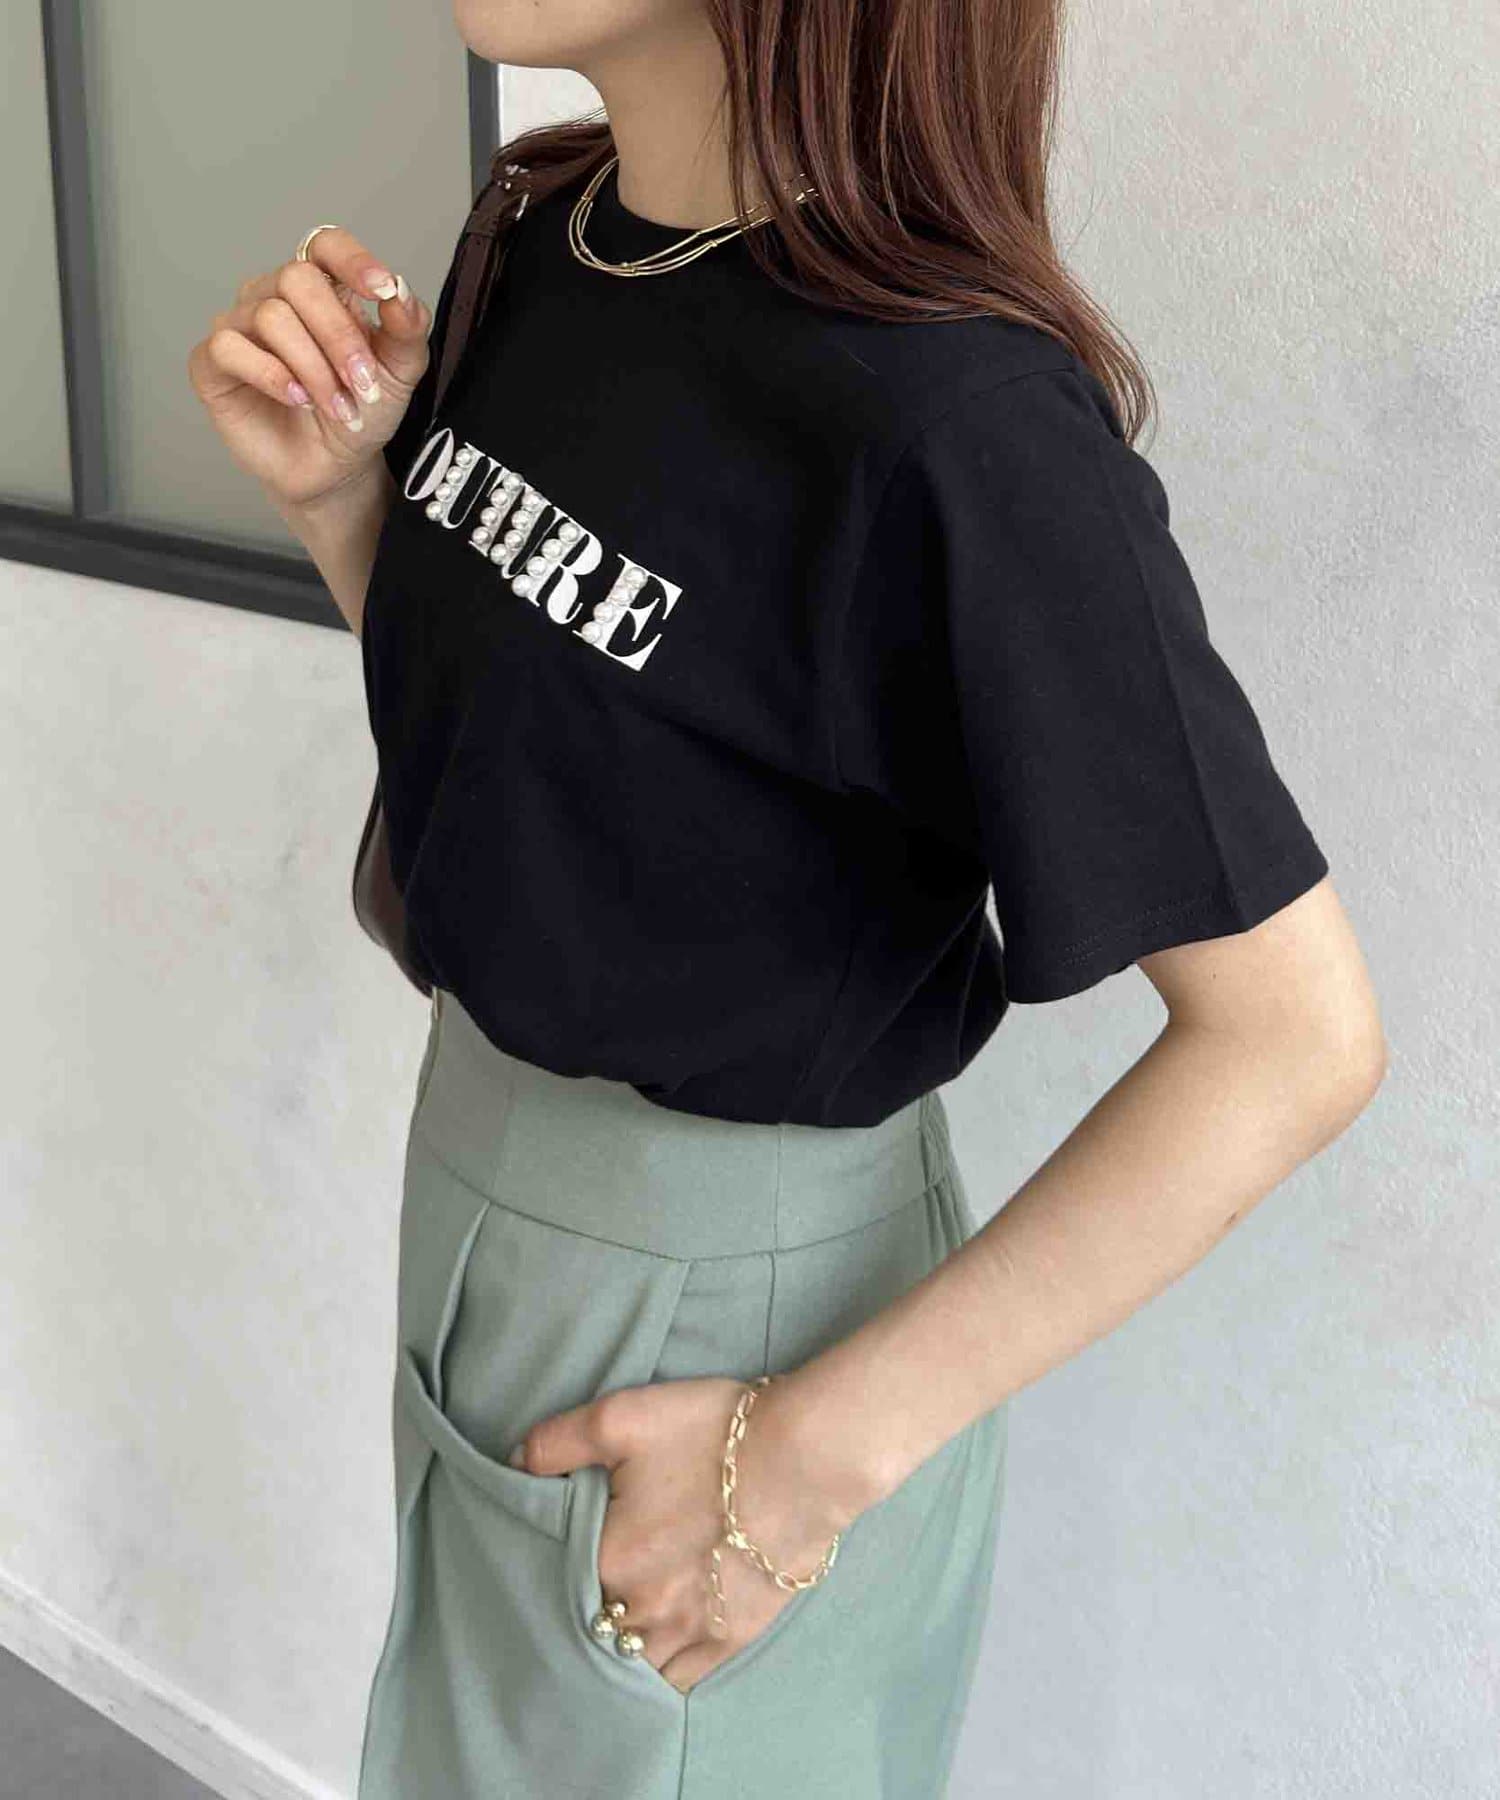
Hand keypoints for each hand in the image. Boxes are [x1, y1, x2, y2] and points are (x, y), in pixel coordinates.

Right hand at [186, 225, 432, 509]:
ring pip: (270, 316)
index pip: (325, 245)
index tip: (382, 290)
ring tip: (339, 408)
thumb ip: (407, 330)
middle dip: (338, 335)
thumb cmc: (361, 411)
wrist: (336, 468)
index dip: (352, 259)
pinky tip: (298, 399)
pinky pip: (228, 347)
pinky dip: (271, 374)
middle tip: (363, 384)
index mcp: (322, 288)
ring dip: (314, 368)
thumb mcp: (399, 373)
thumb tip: (400, 291)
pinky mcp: (211, 363)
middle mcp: (274, 295)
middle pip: (296, 279)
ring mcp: (239, 325)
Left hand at [511, 1372, 880, 1693]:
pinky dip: (660, 1672)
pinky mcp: (730, 1639)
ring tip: (616, 1621)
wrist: (805, 1460)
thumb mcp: (624, 1417)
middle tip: (587, 1583)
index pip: (555, 1578)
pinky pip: (679, 1680)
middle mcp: (643, 1607)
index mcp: (608, 1558)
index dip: (551, 1565)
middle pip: (592, 1625)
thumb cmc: (714, 1434)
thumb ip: (558, 1442)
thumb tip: (514, 1463)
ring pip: (632, 1661)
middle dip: (584, 1608)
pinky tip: (653, 1656)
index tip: (559, 1547)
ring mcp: (689, 1631)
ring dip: (618, 1645)